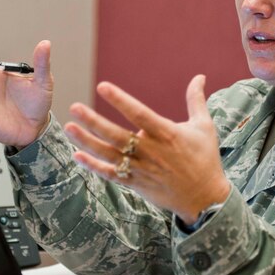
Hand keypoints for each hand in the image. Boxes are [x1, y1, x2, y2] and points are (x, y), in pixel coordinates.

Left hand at [64, 75, 229, 222]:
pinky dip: (94, 166)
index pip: (139, 114)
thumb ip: (196, 99)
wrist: (205, 199)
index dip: (120, 100)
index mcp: (167, 134)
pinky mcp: (137, 184)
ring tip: (68, 127)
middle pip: (117, 136)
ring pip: (109, 155)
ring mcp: (142, 169)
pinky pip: (111, 175)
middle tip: (74, 108)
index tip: (102, 86)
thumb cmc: (205, 159)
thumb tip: (200, 76)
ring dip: (87, 142)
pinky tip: (77, 155)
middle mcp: (151, 152)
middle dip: (94, 122)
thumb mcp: (204, 126)